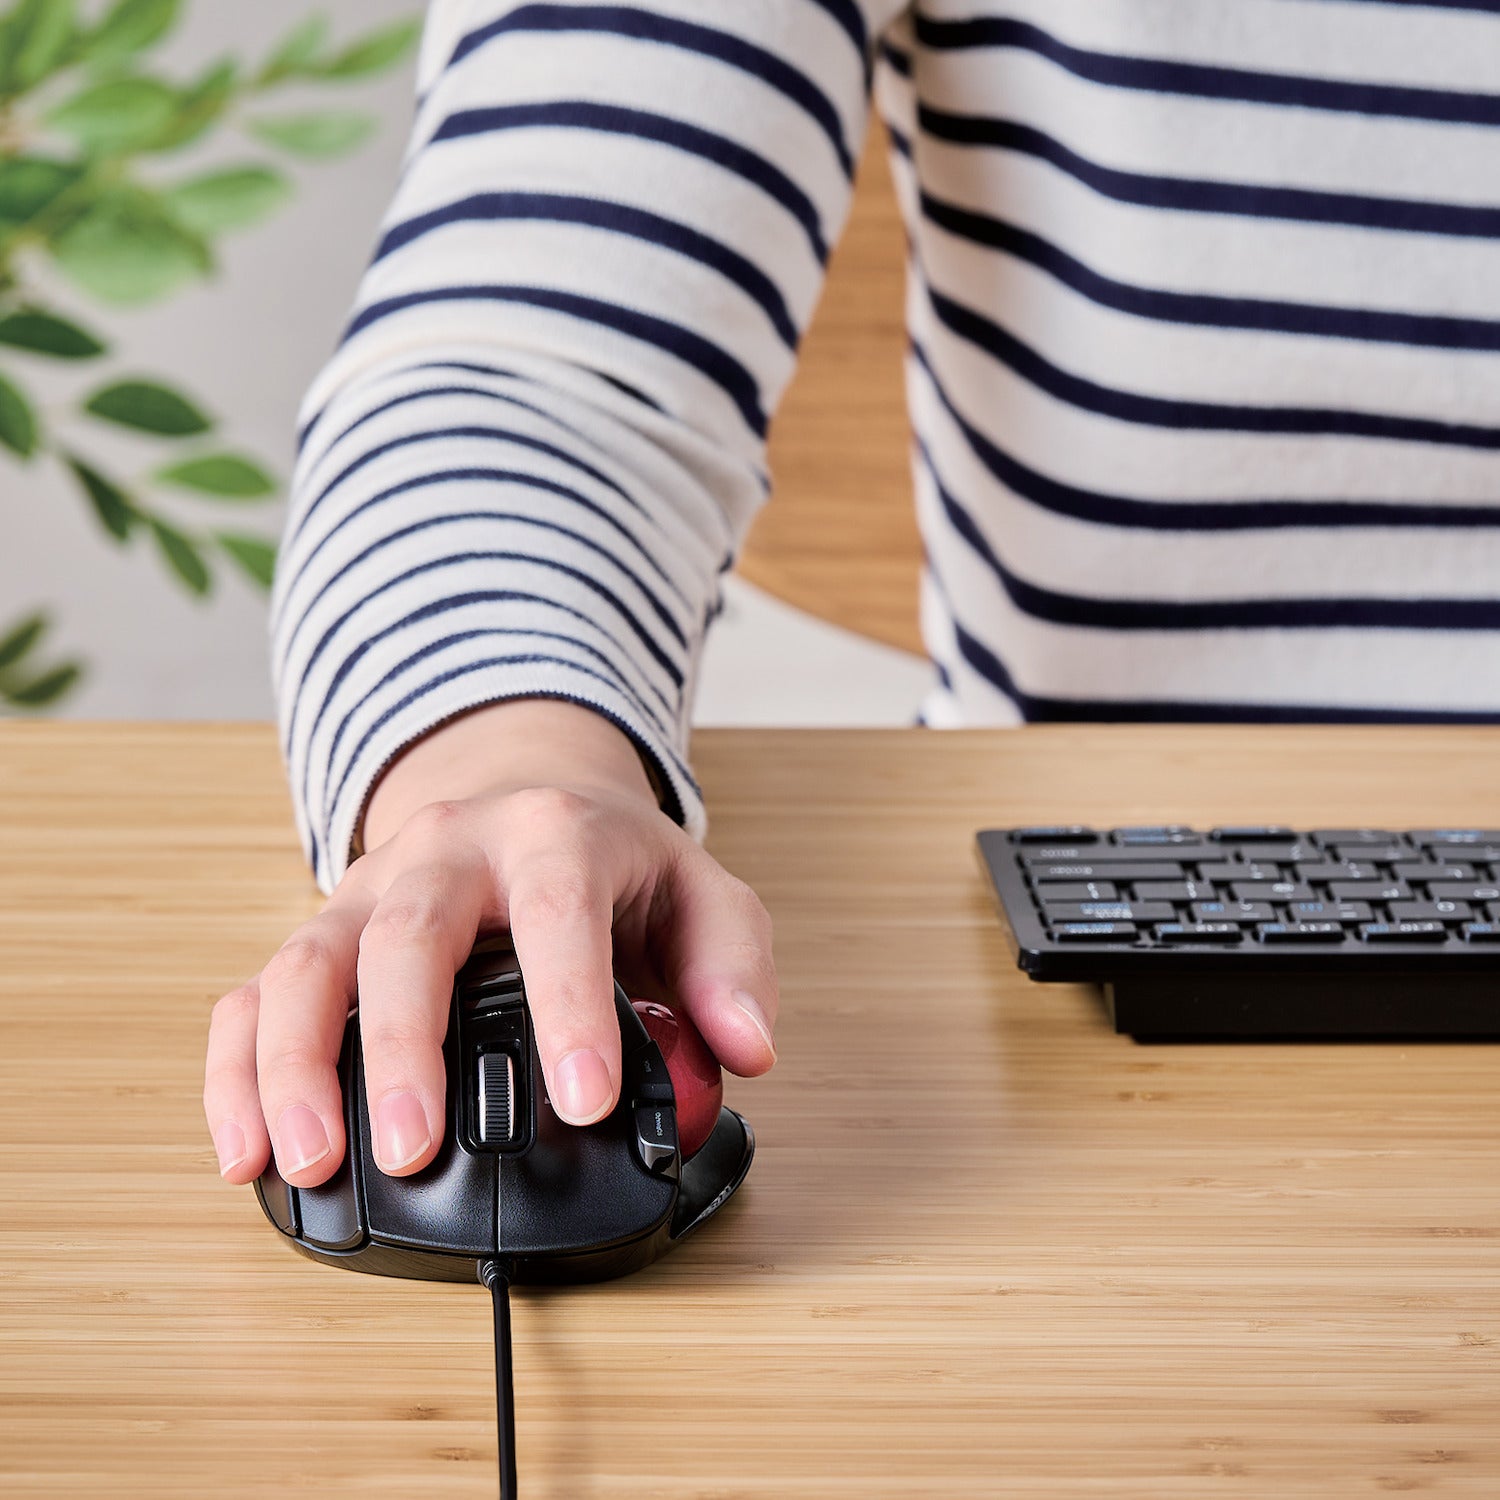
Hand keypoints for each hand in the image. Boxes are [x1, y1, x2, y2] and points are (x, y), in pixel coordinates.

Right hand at [203, 700, 776, 1186]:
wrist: (530, 798)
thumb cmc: (615, 865)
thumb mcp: (702, 896)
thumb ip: (732, 968)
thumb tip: (744, 1050)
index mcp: (553, 835)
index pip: (557, 913)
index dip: (569, 1005)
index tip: (583, 1099)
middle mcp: (449, 851)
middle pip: (408, 933)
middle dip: (405, 1043)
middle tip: (418, 1147)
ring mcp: (372, 888)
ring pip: (308, 960)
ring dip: (297, 1064)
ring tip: (309, 1163)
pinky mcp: (324, 931)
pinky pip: (254, 991)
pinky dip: (238, 1071)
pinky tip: (248, 1150)